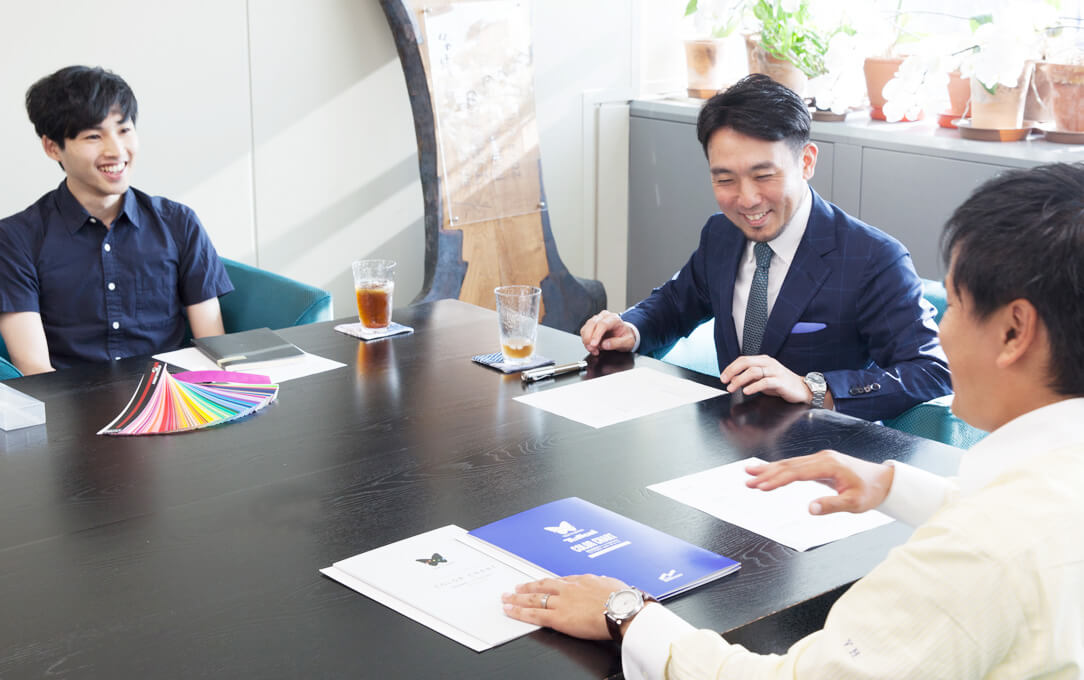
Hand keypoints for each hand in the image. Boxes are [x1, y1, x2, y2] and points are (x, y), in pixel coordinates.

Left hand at [502, 574, 629, 639]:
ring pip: (534, 598)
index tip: (541, 583)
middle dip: (528, 587)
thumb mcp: (614, 585)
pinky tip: (510, 611)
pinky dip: (520, 612)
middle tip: (515, 588)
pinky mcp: (558, 617)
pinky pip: (534, 615)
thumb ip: (605, 584)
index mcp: (584, 580)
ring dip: (518, 598)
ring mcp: (562, 602)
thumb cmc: (624, 599)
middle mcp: (569, 588)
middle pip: (543, 586)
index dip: (548, 583)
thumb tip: (605, 582)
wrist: (623, 610)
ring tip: (506, 598)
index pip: (561, 581)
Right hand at [580, 311, 635, 355]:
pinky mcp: (591, 325)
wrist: (624, 334)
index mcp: (614, 319)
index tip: (594, 345)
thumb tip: (605, 345)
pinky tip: (592, 346)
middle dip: (589, 339)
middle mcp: (604, 317)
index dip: (596, 335)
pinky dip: (585, 340)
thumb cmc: (625, 336)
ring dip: (586, 341)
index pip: (602, 324)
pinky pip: (584, 331)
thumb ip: (617, 343)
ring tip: (594, 350)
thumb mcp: (627, 342)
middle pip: (592, 324)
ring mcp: (596, 320)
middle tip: (593, 349)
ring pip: (586, 328)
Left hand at [721, 355, 832, 407]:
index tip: (723, 377)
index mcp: (763, 360)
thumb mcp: (763, 379)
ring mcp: (775, 371)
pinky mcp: (781, 381)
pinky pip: (764, 382)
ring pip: (753, 371)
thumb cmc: (782, 384)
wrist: (803, 390)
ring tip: (732, 388)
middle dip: (732, 372)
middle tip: (725, 382)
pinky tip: (747, 391)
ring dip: (740, 380)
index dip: (731, 368)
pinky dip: (753, 386)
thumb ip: (750, 377)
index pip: (743, 360)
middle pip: (746, 363)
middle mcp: (769, 363)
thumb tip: (733, 379)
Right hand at [745, 450, 894, 514]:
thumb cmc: (870, 491)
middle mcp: (822, 458)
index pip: (797, 473)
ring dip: (770, 469)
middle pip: (789, 465)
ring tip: (750, 473)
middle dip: (767, 473)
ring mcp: (820, 459)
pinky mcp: (820, 463)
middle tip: (748, 480)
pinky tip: (769, 471)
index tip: (762, 487)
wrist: (883, 479)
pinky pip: (796, 465)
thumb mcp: (855, 504)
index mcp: (829, 465)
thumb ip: (832, 505)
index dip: (778, 480)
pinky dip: (780, 468)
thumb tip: (810, 508)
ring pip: (790, 463)